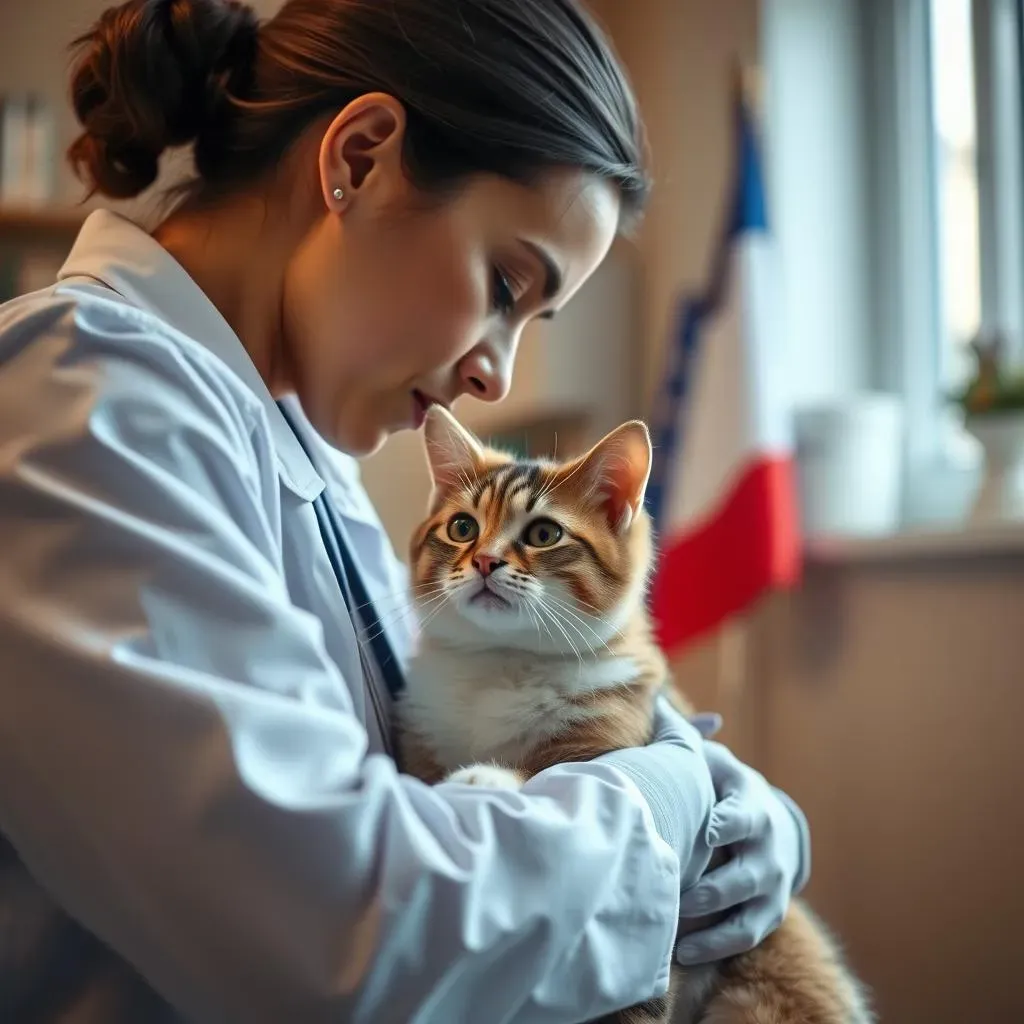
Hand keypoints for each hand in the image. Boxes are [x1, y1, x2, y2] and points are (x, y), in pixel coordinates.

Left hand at [674, 740, 809, 965]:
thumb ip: (686, 740)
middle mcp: (767, 849)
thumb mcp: (715, 763)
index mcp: (752, 808)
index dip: (727, 824)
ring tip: (675, 933)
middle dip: (712, 887)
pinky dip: (715, 947)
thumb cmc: (727, 790)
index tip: (707, 830)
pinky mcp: (766, 914)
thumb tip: (654, 700)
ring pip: (746, 912)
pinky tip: (681, 953)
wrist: (774, 826)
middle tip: (677, 893)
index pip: (743, 817)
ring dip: (712, 925)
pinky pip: (743, 936)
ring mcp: (771, 886)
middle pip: (746, 873)